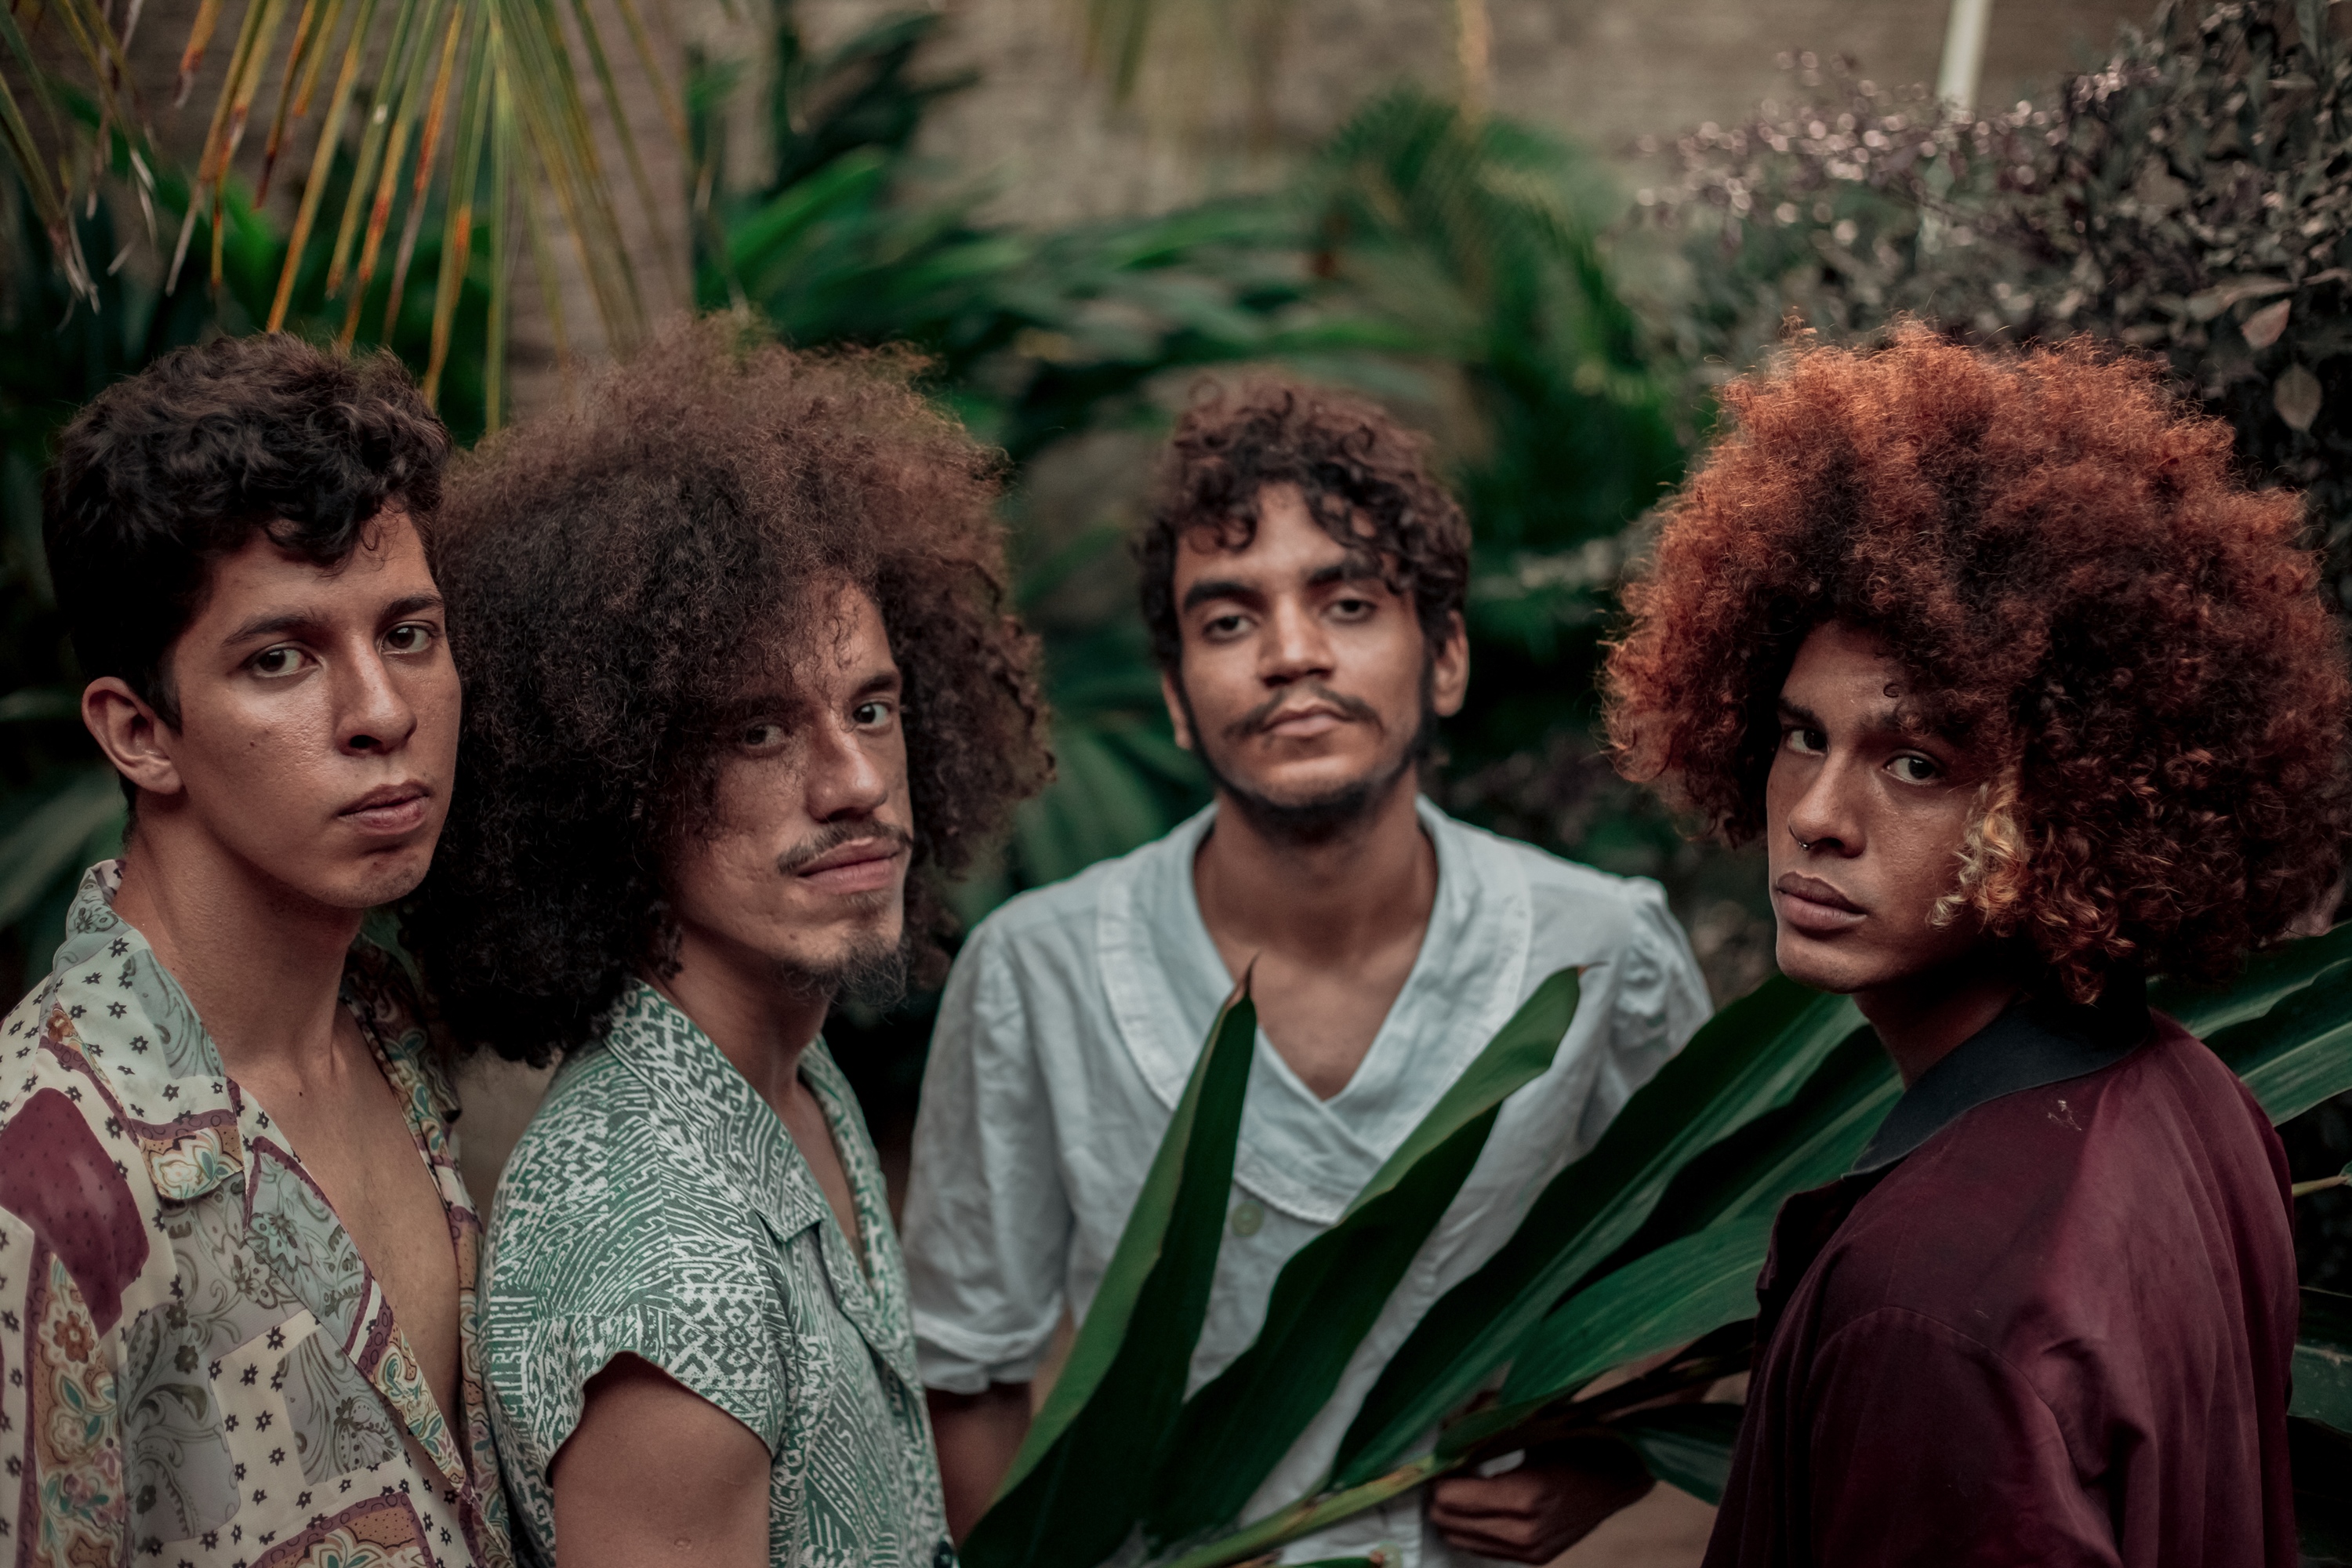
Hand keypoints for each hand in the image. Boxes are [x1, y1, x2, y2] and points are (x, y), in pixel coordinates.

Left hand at [1426, 1439, 1654, 1562]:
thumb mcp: (1529, 1428)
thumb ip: (1484, 1429)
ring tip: (1463, 1484)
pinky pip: (1482, 1548)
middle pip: (1449, 1523)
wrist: (1619, 1473)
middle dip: (1441, 1495)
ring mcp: (1531, 1550)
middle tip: (1448, 1469)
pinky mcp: (1535, 1558)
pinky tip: (1482, 1501)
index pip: (1451, 1499)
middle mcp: (1525, 1532)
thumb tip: (1445, 1428)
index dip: (1439, 1475)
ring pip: (1460, 1540)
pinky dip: (1472, 1526)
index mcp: (1524, 1497)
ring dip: (1454, 1513)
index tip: (1441, 1456)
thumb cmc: (1578, 1443)